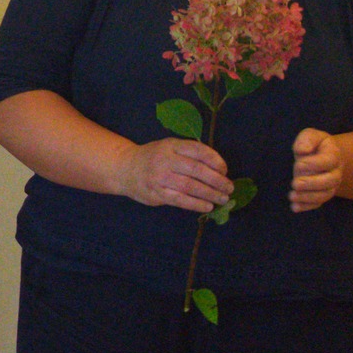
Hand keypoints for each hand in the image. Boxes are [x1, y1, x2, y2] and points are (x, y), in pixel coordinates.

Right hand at [116, 138, 232, 213]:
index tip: (225, 170)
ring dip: (210, 194)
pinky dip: (195, 204)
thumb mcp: (169, 148)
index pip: (198, 151)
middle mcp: (164, 160)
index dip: (215, 160)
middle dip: (217, 180)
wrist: (124, 169)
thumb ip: (189, 154)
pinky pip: (179, 200)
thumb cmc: (153, 158)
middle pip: (196, 170)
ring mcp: (159, 177)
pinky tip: (207, 206)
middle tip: (229, 188)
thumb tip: (218, 170)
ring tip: (223, 199)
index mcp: (171, 145)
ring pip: (189, 186)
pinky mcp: (156, 193)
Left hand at [290, 128, 344, 212]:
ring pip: (325, 194)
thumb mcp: (310, 136)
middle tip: (295, 183)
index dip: (315, 164)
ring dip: (308, 197)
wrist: (322, 157)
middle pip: (331, 181)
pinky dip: (307, 206)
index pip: (329, 161)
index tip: (299, 163)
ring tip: (292, 196)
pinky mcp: (322, 194)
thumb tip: (302, 150)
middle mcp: (335, 171)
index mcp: (333, 155)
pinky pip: (318, 203)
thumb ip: (307, 139)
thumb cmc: (314, 145)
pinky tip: (294, 207)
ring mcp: (330, 185)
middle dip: (312, 183)